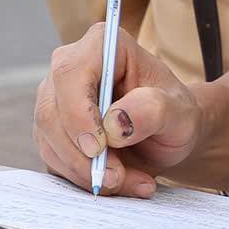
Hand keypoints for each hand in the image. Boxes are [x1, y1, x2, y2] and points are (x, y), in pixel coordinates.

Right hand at [34, 22, 203, 196]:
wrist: (168, 133)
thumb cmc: (174, 113)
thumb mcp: (179, 111)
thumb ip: (153, 110)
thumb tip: (114, 124)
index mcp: (102, 46)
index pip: (70, 74)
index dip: (77, 113)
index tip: (98, 148)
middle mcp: (70, 67)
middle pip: (51, 113)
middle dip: (82, 155)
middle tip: (117, 178)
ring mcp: (55, 100)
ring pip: (49, 141)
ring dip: (85, 172)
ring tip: (129, 182)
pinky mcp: (51, 131)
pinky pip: (53, 160)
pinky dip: (82, 179)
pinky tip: (118, 182)